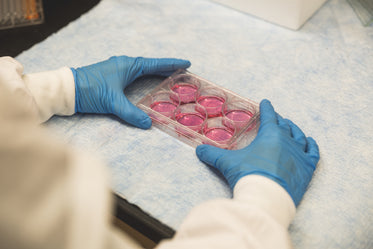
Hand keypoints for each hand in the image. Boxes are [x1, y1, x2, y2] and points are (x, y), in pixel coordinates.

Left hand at [71, 56, 190, 128]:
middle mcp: (124, 64)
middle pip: (151, 65)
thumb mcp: (113, 103)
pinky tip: (147, 83)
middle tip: (182, 72)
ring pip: (143, 69)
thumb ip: (131, 113)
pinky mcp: (112, 76)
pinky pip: (135, 74)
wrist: (67, 89)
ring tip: (169, 77)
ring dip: (156, 72)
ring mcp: (117, 69)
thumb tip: (148, 124)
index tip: (186, 64)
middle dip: (167, 68)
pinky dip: (145, 77)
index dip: (172, 64)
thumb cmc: (90, 91)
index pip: (155, 64)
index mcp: (128, 65)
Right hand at [196, 99, 319, 205]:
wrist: (267, 198)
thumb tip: (199, 150)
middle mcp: (287, 140)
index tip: (266, 102)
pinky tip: (310, 142)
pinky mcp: (307, 169)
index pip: (269, 116)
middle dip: (280, 120)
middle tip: (277, 118)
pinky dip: (312, 146)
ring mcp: (299, 154)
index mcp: (270, 135)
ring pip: (300, 136)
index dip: (267, 108)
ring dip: (295, 130)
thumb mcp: (227, 163)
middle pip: (285, 125)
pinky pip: (313, 153)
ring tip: (291, 128)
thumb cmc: (248, 175)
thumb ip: (212, 154)